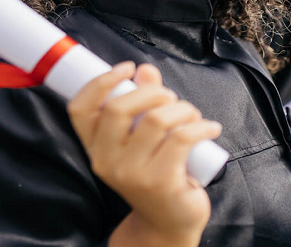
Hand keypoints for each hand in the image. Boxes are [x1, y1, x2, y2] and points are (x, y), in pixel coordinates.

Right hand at [67, 62, 221, 246]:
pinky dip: (201, 126)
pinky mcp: (161, 182)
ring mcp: (132, 174)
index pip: (79, 109)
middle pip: (119, 107)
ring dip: (183, 108)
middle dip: (152, 92)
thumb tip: (145, 70)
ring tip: (193, 116)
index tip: (127, 68)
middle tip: (171, 98)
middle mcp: (107, 162)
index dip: (99, 82)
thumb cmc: (155, 174)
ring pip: (156, 119)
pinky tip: (211, 128)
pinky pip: (182, 138)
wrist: (167, 223)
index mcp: (95, 148)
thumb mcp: (142, 140)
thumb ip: (142, 104)